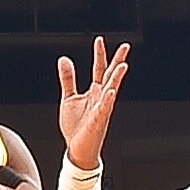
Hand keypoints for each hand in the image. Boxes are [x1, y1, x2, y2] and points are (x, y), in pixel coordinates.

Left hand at [57, 37, 129, 169]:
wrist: (77, 149)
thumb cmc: (76, 127)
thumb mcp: (69, 98)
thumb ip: (68, 79)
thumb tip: (64, 60)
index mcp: (94, 92)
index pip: (99, 69)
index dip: (99, 55)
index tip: (100, 40)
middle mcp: (101, 98)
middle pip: (111, 76)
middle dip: (118, 61)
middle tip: (125, 47)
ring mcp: (102, 109)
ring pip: (112, 90)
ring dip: (117, 78)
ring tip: (123, 66)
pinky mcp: (98, 121)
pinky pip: (104, 109)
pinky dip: (107, 100)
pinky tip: (110, 91)